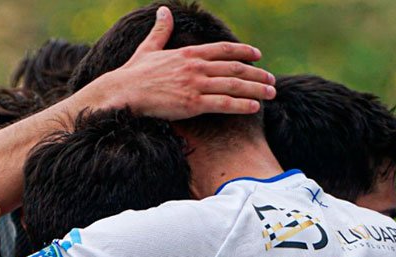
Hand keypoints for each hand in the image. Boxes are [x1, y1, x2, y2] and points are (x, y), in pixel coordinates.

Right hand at [80, 6, 274, 120]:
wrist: (122, 92)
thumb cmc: (133, 73)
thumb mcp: (148, 48)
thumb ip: (160, 31)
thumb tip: (163, 11)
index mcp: (188, 53)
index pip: (223, 50)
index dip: (243, 52)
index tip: (258, 55)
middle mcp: (195, 66)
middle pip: (234, 68)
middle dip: (257, 74)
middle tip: (272, 80)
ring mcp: (195, 84)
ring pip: (234, 85)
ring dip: (256, 89)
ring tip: (272, 93)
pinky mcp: (192, 103)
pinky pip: (223, 103)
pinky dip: (241, 104)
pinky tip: (255, 107)